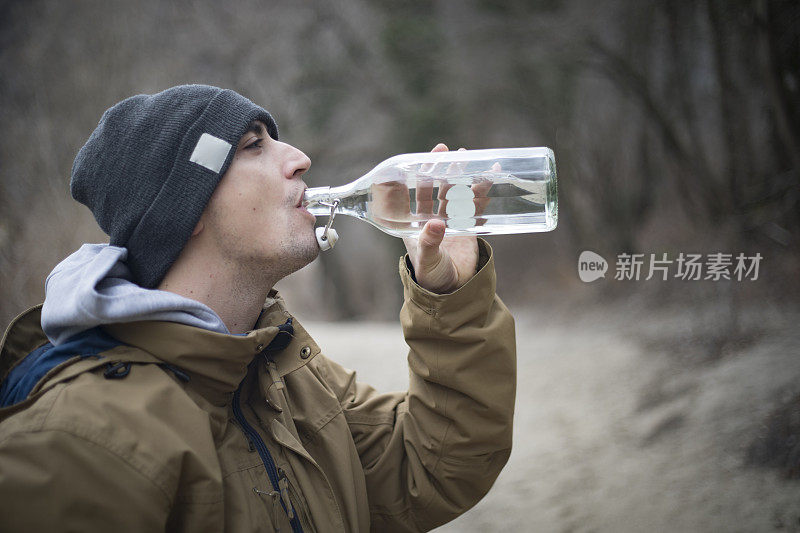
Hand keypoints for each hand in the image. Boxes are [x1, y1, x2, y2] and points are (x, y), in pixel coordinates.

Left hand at [402, 143, 478, 293]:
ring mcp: (451, 221)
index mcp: (415, 222)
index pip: (414, 192)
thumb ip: (429, 243)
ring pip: (457, 192)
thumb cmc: (431, 278)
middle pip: (437, 187)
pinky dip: (483, 191)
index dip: (419, 174)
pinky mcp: (468, 227)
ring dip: (464, 176)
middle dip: (444, 169)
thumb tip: (436, 223)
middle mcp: (432, 218)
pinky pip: (476, 205)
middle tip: (452, 151)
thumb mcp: (427, 260)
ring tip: (472, 158)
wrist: (453, 293)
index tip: (424, 159)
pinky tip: (490, 176)